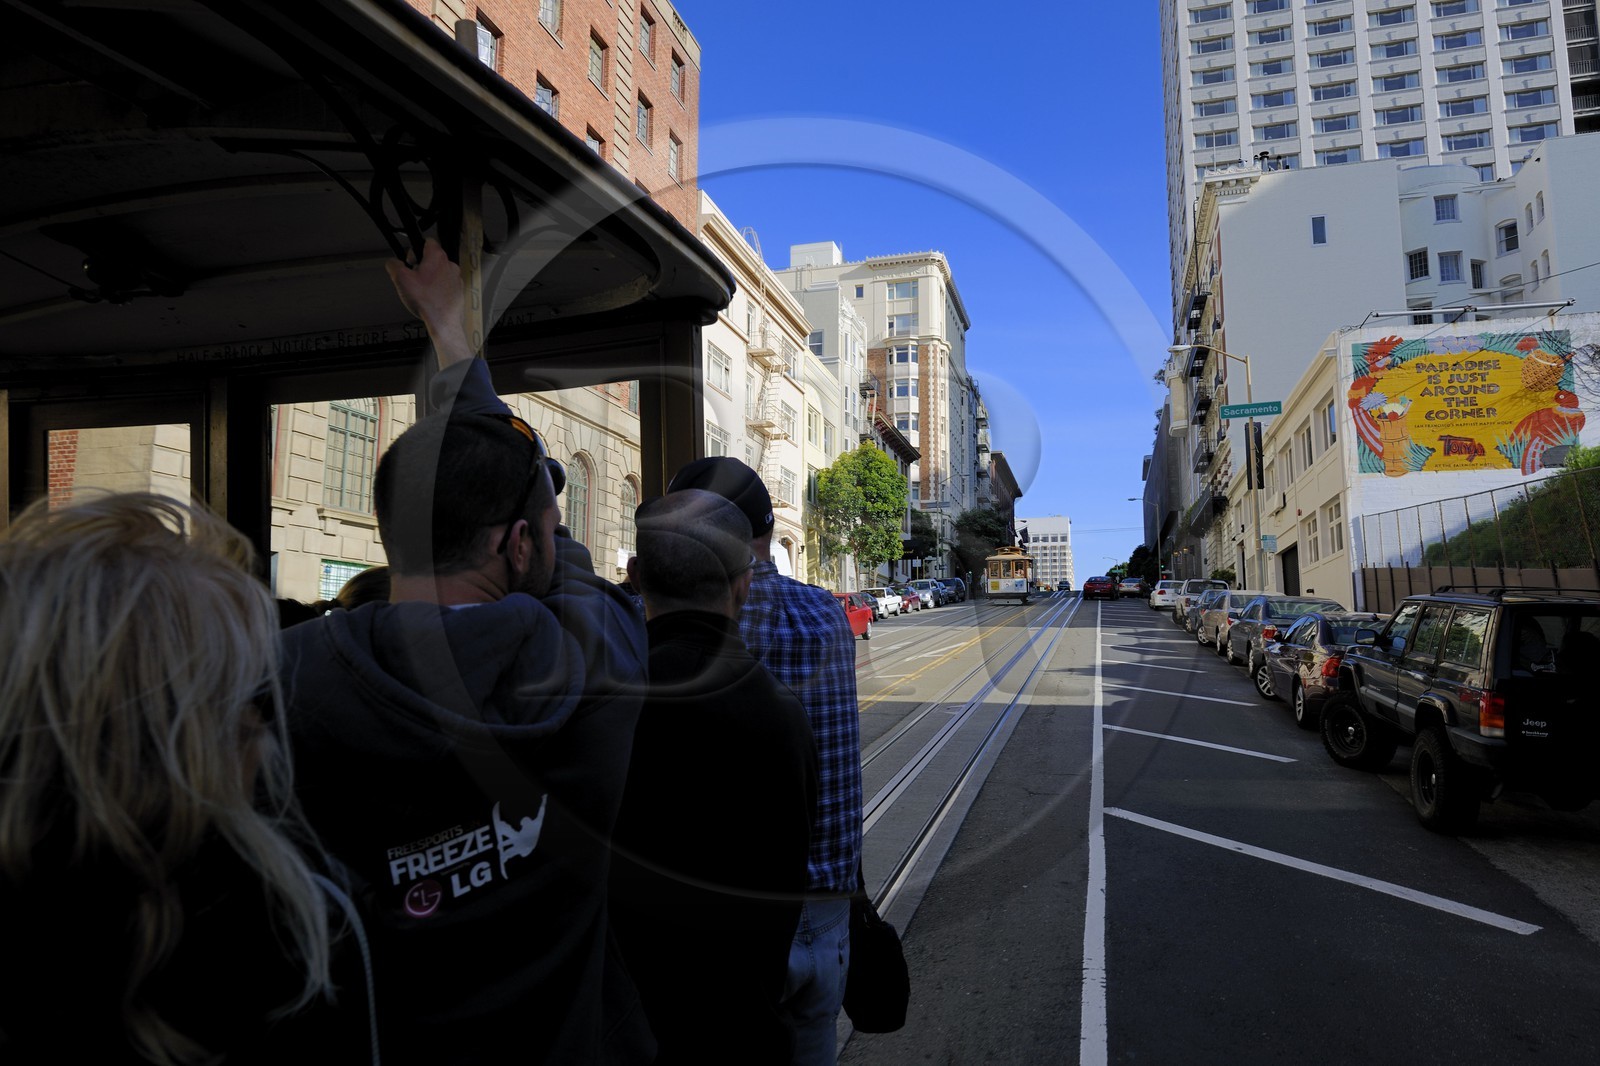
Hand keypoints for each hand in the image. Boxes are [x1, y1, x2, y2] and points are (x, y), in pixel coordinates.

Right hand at [386, 238, 474, 368]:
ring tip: (422, 291)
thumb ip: (393, 265)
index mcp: (437, 257)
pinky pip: (446, 284)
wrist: (443, 322)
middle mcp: (450, 264)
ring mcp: (456, 278)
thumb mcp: (400, 279)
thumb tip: (392, 262)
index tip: (410, 260)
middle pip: (432, 257)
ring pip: (439, 271)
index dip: (415, 249)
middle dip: (421, 265)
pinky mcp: (458, 290)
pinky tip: (431, 298)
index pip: (427, 241)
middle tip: (414, 278)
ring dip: (430, 277)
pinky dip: (438, 288)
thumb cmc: (426, 301)